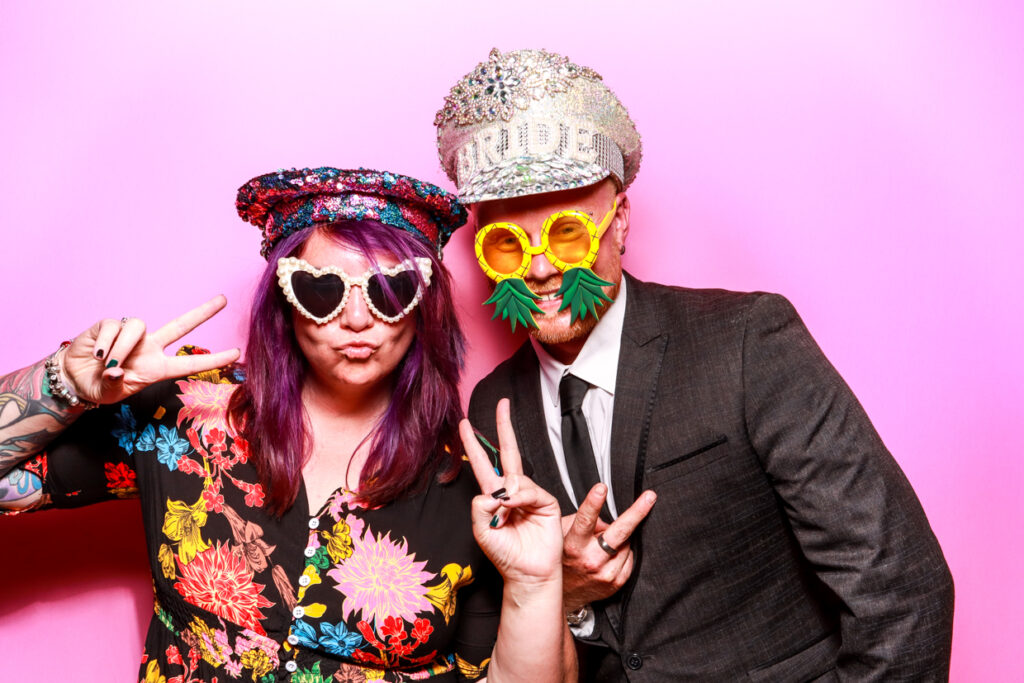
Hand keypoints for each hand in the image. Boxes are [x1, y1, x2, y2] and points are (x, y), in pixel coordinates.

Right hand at [61, 295, 239, 404]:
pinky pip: (113, 327)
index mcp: (157, 368)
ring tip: (107, 363)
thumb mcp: (109, 394)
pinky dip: (105, 343)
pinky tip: (95, 355)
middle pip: (181, 325)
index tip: (237, 353)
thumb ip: (115, 385)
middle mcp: (150, 347)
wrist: (73, 377)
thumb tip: (116, 370)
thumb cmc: (99, 387)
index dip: (213, 360)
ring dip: (122, 347)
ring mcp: (132, 335)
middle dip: (203, 313)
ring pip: (138, 326)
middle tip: (224, 300)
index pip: (189, 364)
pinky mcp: (110, 325)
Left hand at [461, 399, 562, 585]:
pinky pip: (529, 490)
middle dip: (504, 427)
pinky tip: (515, 507)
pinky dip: (520, 497)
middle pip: (508, 452)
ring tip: (506, 513)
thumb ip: (480, 508)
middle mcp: (512, 491)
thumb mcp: (482, 531)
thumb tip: (495, 490)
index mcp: (494, 496)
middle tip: (503, 403)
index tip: (465, 424)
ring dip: (508, 493)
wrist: (527, 573)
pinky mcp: (546, 502)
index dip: (473, 444)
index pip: (482, 464)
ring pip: (515, 478)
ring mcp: (529, 495)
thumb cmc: (504, 555)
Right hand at [561, 483, 656, 610]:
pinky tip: (612, 555)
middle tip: (650, 497)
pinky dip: (624, 552)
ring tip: (605, 544)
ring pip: (626, 544)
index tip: (602, 488)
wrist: (563, 594)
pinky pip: (630, 558)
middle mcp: (590, 560)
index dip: (593, 503)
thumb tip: (607, 516)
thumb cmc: (563, 558)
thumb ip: (583, 522)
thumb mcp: (563, 535)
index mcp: (574, 545)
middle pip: (619, 533)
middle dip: (637, 512)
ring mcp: (605, 573)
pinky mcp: (616, 582)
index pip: (585, 520)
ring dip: (621, 539)